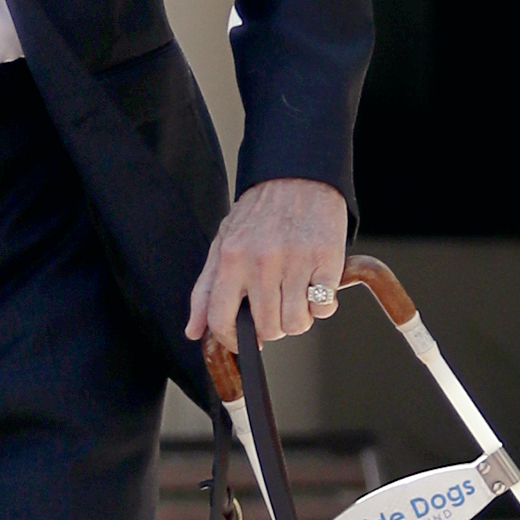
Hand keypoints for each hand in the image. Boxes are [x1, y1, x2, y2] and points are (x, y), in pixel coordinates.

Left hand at [188, 180, 349, 360]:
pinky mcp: (327, 259)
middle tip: (276, 308)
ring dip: (299, 318)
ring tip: (297, 296)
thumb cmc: (259, 213)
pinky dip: (323, 305)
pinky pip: (325, 308)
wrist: (296, 175)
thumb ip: (206, 289)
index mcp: (231, 259)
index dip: (232, 340)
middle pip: (268, 329)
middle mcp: (261, 262)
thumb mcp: (223, 243)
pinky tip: (316, 286)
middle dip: (273, 328)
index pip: (221, 319)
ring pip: (297, 324)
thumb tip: (192, 331)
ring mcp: (296, 261)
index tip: (242, 343)